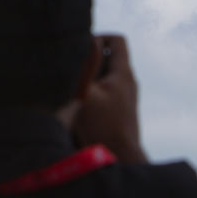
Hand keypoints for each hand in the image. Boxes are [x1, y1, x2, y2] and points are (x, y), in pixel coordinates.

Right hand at [73, 34, 147, 163]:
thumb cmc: (101, 126)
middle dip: (87, 60)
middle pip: (107, 57)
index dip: (97, 37)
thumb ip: (86, 65)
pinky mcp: (117, 110)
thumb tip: (85, 40)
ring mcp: (124, 97)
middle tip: (69, 69)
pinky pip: (102, 90)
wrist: (118, 160)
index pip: (116, 40)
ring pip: (103, 75)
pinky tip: (75, 104)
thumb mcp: (87, 92)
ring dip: (86, 77)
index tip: (79, 49)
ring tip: (69, 88)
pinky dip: (89, 91)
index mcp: (123, 73)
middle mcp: (127, 82)